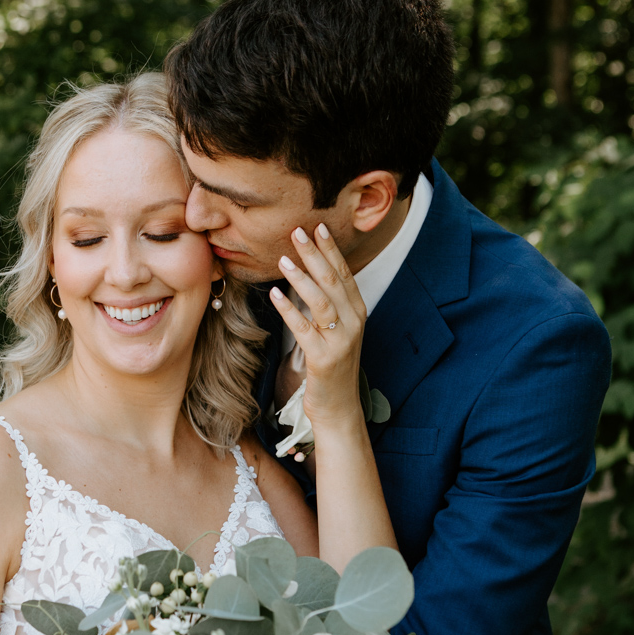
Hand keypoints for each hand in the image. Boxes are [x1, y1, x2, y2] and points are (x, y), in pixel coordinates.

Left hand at [270, 224, 367, 434]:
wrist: (338, 407)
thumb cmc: (332, 367)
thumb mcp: (337, 331)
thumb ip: (329, 305)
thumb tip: (310, 275)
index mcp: (358, 311)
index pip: (343, 273)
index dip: (330, 249)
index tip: (317, 226)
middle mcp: (354, 323)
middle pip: (332, 281)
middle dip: (315, 254)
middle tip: (297, 231)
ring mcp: (340, 340)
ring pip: (320, 300)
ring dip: (301, 277)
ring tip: (283, 259)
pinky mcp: (323, 358)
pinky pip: (303, 327)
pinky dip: (289, 309)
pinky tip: (275, 294)